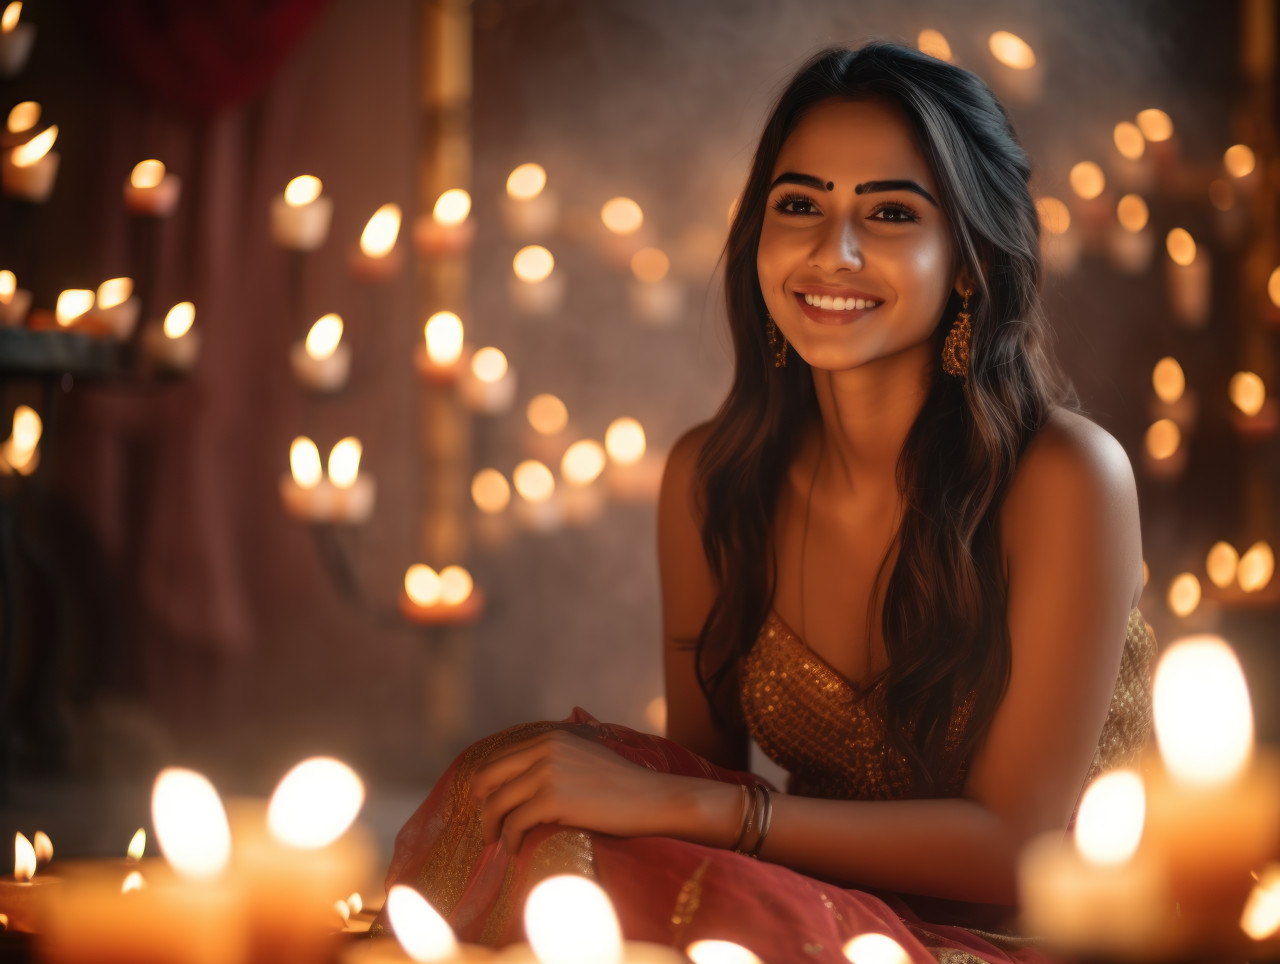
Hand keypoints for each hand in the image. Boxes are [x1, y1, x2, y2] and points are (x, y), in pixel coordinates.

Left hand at [468, 729, 693, 853]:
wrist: (652, 798)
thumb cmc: (623, 784)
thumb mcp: (586, 754)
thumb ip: (559, 754)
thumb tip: (528, 772)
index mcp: (551, 736)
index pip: (500, 757)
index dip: (487, 782)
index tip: (486, 802)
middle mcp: (545, 748)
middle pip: (488, 776)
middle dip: (480, 803)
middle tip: (485, 825)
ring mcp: (547, 772)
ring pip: (497, 802)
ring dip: (490, 826)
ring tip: (495, 842)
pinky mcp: (552, 798)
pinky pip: (514, 823)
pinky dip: (509, 840)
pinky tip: (513, 850)